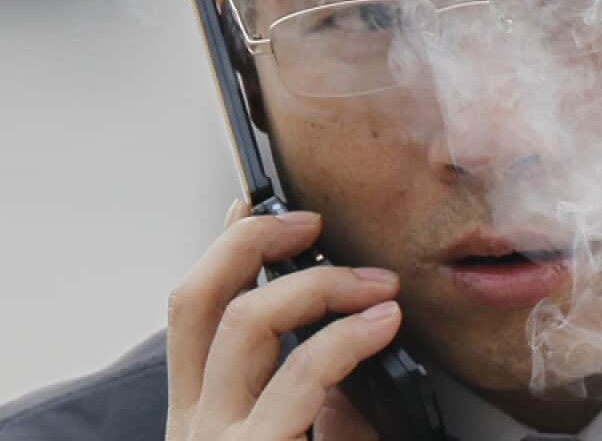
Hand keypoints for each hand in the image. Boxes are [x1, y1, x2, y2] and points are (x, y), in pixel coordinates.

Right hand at [165, 199, 396, 439]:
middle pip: (197, 300)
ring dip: (319, 284)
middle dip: (251, 241)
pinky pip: (302, 371)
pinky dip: (349, 336)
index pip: (194, 314)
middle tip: (312, 223)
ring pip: (245, 321)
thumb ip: (314, 403)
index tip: (252, 208)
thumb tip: (342, 346)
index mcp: (204, 418)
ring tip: (378, 285)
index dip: (220, 252)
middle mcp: (198, 427)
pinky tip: (383, 323)